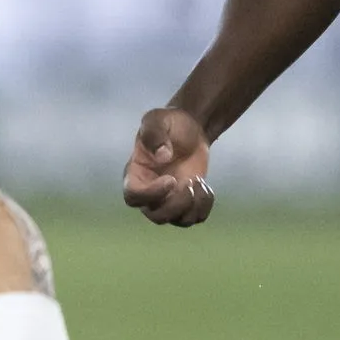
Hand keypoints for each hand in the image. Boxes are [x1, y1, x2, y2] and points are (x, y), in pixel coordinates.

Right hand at [124, 108, 215, 224]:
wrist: (190, 129)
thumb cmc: (168, 123)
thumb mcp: (157, 119)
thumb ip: (154, 134)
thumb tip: (163, 157)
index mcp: (136, 174)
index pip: (133, 197)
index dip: (151, 194)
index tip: (171, 179)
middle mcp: (150, 192)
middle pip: (156, 216)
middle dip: (177, 204)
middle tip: (191, 182)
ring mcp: (169, 199)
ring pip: (177, 221)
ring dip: (193, 206)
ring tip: (199, 182)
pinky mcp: (188, 202)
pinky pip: (195, 217)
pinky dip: (204, 206)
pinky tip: (206, 186)